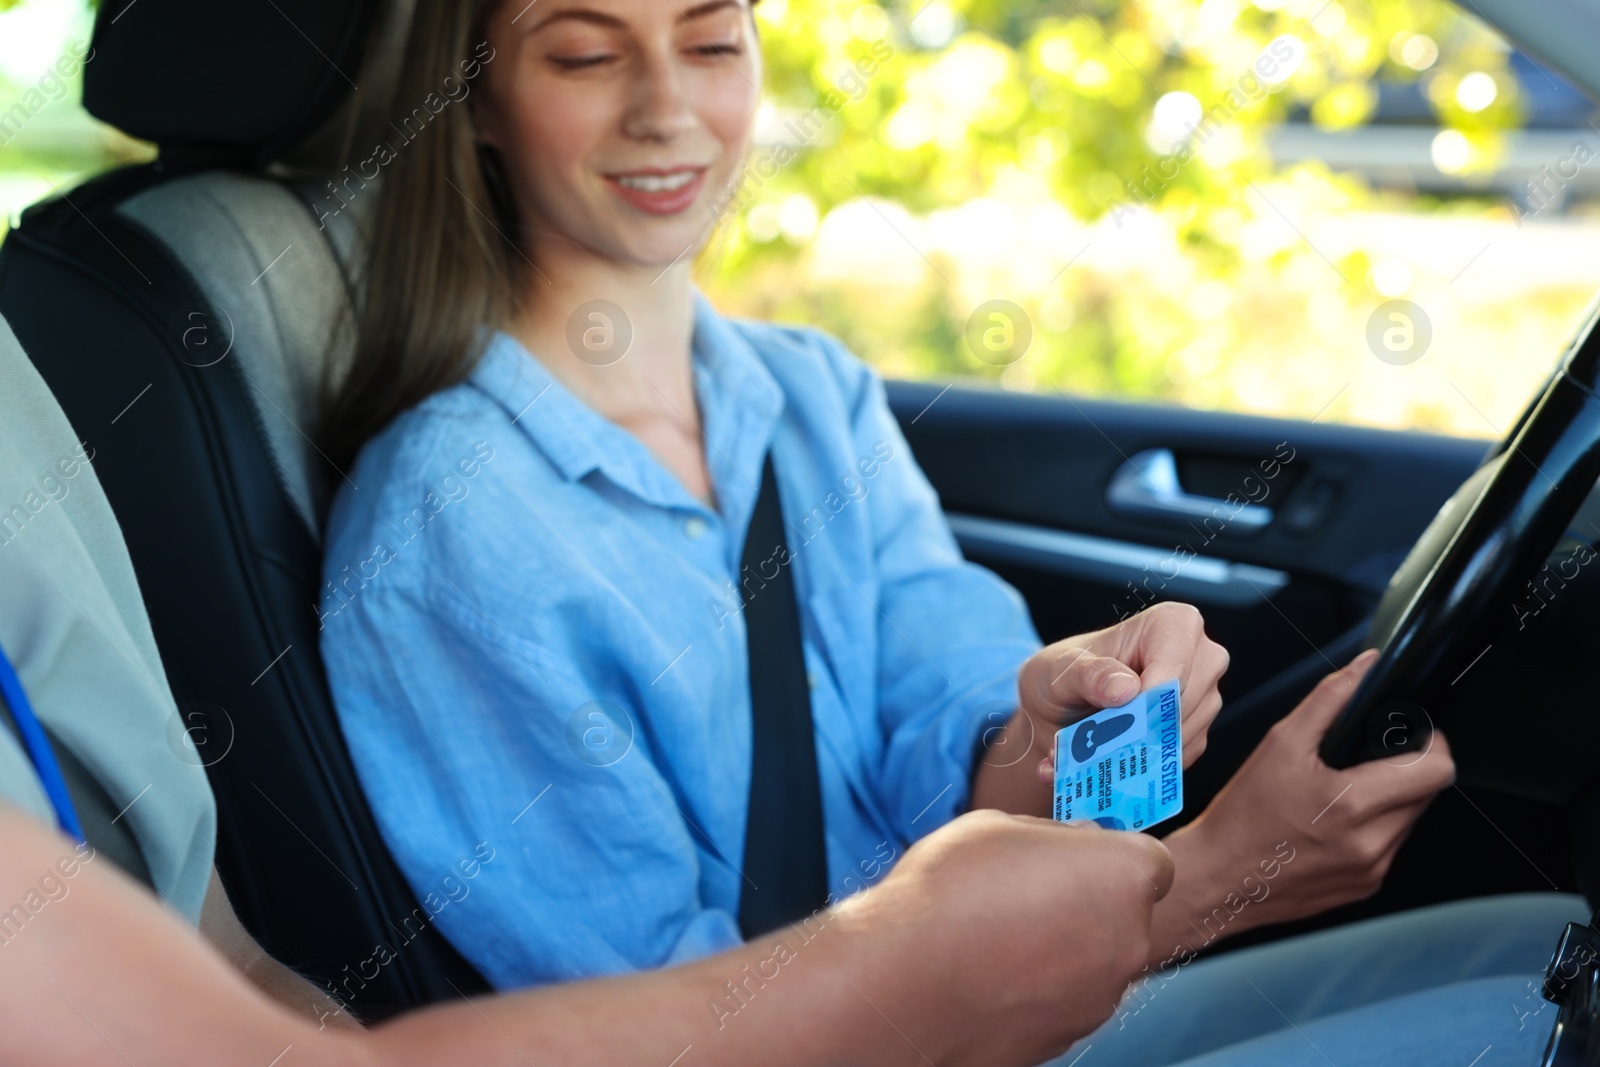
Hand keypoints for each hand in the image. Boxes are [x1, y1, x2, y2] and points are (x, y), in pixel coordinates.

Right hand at [834, 809, 1172, 1066]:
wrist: (907, 980)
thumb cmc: (951, 891)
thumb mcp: (1000, 826)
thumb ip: (1051, 839)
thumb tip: (1070, 847)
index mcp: (1124, 876)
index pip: (1151, 862)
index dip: (1111, 857)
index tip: (1075, 856)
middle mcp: (1129, 941)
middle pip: (1124, 915)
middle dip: (1087, 902)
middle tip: (1027, 893)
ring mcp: (1101, 997)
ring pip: (1095, 961)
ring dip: (1064, 947)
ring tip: (999, 935)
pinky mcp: (1069, 1037)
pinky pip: (1066, 998)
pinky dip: (1041, 987)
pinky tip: (993, 972)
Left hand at [1019, 601, 1228, 767]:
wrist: (1058, 708)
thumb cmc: (1063, 674)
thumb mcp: (1061, 670)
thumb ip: (1090, 675)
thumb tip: (1126, 689)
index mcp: (1174, 624)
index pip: (1175, 668)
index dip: (1148, 699)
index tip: (1116, 716)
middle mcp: (1201, 659)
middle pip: (1182, 708)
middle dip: (1136, 732)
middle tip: (1092, 743)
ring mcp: (1203, 699)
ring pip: (1181, 739)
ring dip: (1130, 755)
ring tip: (1086, 754)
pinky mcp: (1195, 735)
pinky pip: (1174, 761)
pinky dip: (1136, 770)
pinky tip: (1104, 764)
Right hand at [1153, 649, 1454, 949]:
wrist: (1218, 879)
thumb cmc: (1241, 816)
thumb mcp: (1278, 744)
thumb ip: (1328, 700)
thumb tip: (1364, 669)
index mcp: (1352, 803)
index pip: (1437, 770)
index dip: (1432, 744)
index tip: (1412, 735)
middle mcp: (1371, 843)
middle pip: (1428, 793)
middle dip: (1408, 770)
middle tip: (1367, 761)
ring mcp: (1372, 870)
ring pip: (1410, 820)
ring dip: (1391, 800)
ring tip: (1344, 794)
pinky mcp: (1366, 887)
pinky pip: (1389, 847)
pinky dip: (1373, 829)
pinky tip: (1333, 824)